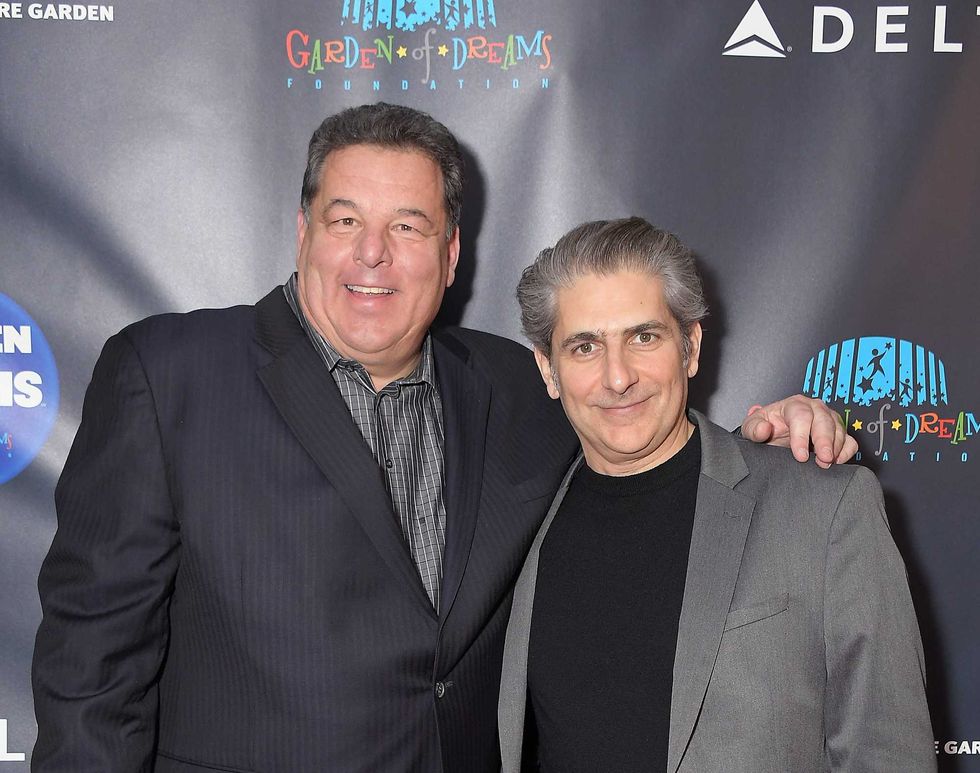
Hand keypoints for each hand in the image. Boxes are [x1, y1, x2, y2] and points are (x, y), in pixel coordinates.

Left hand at [740, 395, 857, 467]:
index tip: (800, 456)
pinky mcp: (838, 433)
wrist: (773, 436)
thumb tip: (764, 429)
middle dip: (825, 441)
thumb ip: (754, 428)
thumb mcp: (752, 427)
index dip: (802, 436)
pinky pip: (850, 440)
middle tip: (822, 460)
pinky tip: (837, 461)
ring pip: (839, 428)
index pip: (801, 416)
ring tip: (826, 463)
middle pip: (824, 420)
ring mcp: (828, 420)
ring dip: (836, 447)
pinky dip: (847, 451)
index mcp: (793, 404)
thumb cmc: (766, 428)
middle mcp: (814, 408)